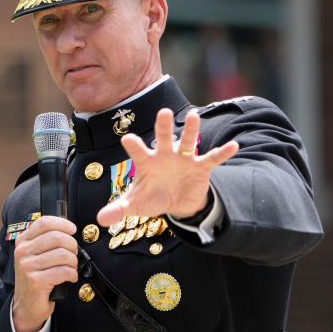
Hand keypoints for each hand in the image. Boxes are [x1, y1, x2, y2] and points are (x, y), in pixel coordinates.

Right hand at [11, 215, 77, 331]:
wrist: (26, 306)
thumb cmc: (37, 277)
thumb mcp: (36, 255)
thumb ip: (47, 240)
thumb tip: (68, 228)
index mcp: (22, 241)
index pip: (44, 222)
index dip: (63, 224)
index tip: (73, 230)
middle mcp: (22, 252)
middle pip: (57, 237)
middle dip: (72, 246)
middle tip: (73, 255)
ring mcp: (27, 267)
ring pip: (63, 254)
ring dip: (73, 262)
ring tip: (71, 268)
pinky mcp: (35, 281)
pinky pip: (63, 271)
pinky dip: (72, 274)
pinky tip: (70, 277)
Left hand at [96, 108, 238, 224]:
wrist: (177, 202)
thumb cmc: (154, 197)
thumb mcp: (136, 205)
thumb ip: (119, 209)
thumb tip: (99, 219)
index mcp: (147, 162)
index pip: (138, 151)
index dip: (134, 145)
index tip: (128, 139)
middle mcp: (165, 155)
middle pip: (163, 138)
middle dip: (163, 127)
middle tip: (163, 112)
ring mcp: (184, 159)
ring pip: (188, 141)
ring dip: (192, 130)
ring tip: (195, 116)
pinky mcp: (200, 167)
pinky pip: (212, 158)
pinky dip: (222, 153)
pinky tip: (233, 146)